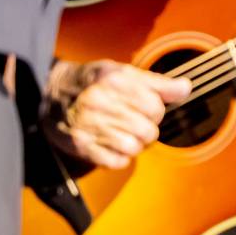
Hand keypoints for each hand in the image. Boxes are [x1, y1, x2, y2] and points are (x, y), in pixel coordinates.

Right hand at [42, 60, 191, 169]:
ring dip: (135, 144)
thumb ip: (157, 82)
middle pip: (148, 130)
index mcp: (114, 80)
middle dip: (147, 128)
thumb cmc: (92, 81)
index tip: (146, 107)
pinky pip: (117, 162)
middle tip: (135, 122)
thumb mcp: (123, 72)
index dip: (156, 109)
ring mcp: (89, 125)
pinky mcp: (80, 145)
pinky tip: (113, 144)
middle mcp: (100, 101)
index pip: (156, 106)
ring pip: (135, 148)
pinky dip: (120, 157)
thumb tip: (186, 89)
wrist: (49, 91)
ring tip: (124, 133)